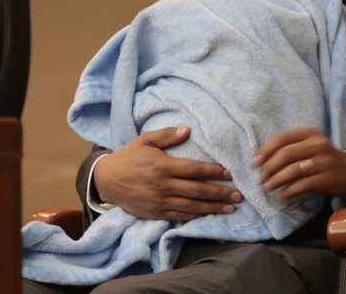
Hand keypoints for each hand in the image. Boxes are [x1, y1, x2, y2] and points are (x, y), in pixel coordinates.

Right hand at [94, 126, 242, 220]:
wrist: (107, 179)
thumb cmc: (129, 157)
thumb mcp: (145, 140)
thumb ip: (166, 136)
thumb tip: (187, 130)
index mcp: (163, 166)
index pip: (194, 170)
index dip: (213, 171)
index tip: (228, 173)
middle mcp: (164, 185)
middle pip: (198, 190)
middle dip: (220, 193)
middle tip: (238, 195)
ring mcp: (160, 201)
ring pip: (192, 206)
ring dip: (213, 208)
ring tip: (230, 208)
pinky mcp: (156, 212)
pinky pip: (180, 216)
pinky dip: (195, 216)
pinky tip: (208, 215)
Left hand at [252, 126, 345, 199]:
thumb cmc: (322, 158)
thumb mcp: (308, 145)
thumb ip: (289, 148)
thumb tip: (260, 160)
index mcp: (309, 133)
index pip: (282, 138)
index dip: (265, 150)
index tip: (255, 163)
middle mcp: (318, 144)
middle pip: (286, 154)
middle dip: (269, 167)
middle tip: (260, 178)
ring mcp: (324, 161)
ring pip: (294, 170)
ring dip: (276, 180)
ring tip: (267, 187)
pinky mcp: (328, 178)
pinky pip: (304, 185)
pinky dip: (290, 191)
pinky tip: (282, 195)